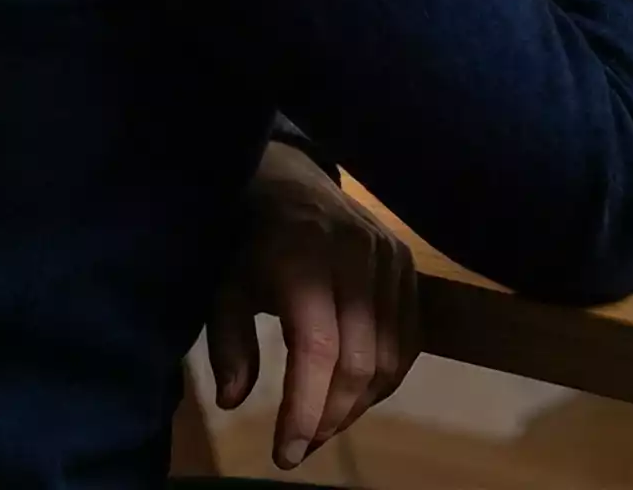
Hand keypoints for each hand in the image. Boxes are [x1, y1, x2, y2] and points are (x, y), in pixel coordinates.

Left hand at [207, 141, 419, 471]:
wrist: (290, 180)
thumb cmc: (248, 241)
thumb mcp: (223, 287)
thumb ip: (229, 342)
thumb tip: (234, 401)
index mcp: (304, 258)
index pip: (317, 349)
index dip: (306, 407)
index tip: (286, 452)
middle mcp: (356, 256)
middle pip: (359, 359)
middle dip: (331, 415)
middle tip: (303, 445)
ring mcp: (389, 257)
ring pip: (390, 355)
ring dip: (358, 405)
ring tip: (324, 426)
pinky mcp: (407, 264)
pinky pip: (409, 338)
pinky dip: (386, 379)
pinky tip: (355, 398)